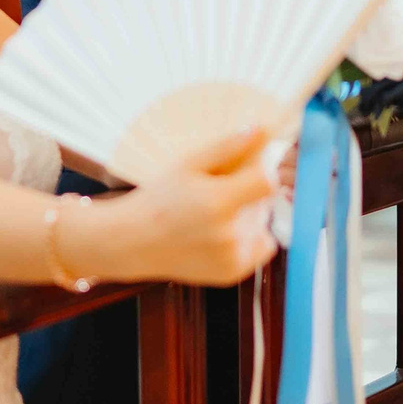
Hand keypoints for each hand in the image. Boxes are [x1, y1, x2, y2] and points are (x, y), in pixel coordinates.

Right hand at [69, 126, 280, 286]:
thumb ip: (227, 148)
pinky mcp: (231, 274)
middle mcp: (228, 235)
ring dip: (250, 219)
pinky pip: (258, 249)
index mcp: (217, 202)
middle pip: (264, 205)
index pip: (268, 183)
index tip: (247, 172)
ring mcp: (231, 258)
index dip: (262, 173)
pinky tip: (217, 235)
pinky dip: (246, 240)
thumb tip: (261, 129)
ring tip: (214, 218)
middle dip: (250, 196)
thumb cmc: (159, 198)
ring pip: (262, 227)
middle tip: (218, 195)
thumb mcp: (188, 164)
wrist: (134, 242)